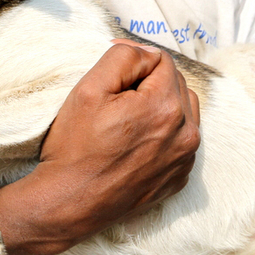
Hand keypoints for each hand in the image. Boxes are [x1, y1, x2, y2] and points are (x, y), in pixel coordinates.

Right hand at [33, 40, 200, 243]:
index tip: (111, 79)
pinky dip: (165, 135)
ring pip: (184, 112)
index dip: (134, 63)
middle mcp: (185, 133)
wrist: (69, 203)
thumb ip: (124, 57)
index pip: (161, 61)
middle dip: (149, 84)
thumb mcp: (89, 88)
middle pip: (176, 84)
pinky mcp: (179, 178)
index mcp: (166, 107)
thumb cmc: (75, 147)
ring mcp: (185, 159)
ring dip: (162, 107)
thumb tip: (147, 51)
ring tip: (128, 120)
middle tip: (115, 102)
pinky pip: (180, 142)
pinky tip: (136, 143)